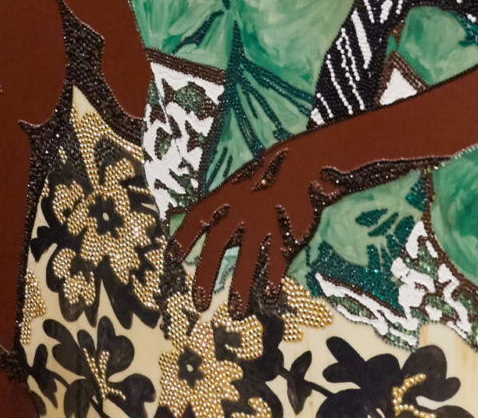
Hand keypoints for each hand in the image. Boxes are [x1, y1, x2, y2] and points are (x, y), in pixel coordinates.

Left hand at [170, 140, 333, 315]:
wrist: (305, 165)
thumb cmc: (266, 177)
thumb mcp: (238, 184)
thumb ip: (219, 205)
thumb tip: (188, 220)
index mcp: (227, 195)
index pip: (198, 216)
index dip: (184, 236)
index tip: (172, 258)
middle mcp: (242, 209)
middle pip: (218, 244)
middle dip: (206, 274)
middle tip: (199, 303)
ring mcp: (265, 221)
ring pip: (249, 258)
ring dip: (241, 287)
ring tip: (235, 313)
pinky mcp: (287, 231)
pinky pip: (278, 260)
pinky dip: (274, 279)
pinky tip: (269, 297)